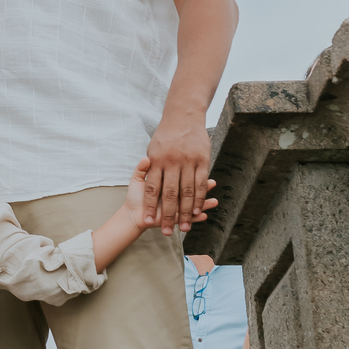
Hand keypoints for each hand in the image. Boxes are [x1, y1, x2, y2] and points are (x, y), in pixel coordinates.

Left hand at [145, 112, 211, 235]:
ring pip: (186, 192)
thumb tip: (145, 186)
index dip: (149, 206)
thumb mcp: (152, 149)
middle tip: (165, 231)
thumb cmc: (165, 136)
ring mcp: (188, 162)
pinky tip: (198, 211)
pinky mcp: (202, 161)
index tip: (146, 221)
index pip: (151, 189)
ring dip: (185, 212)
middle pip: (168, 194)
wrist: (183, 117)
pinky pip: (200, 184)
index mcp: (156, 161)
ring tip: (183, 228)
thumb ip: (148, 168)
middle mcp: (172, 162)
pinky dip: (199, 199)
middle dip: (167, 215)